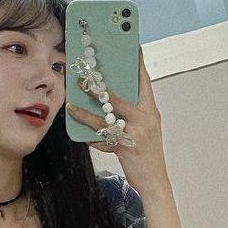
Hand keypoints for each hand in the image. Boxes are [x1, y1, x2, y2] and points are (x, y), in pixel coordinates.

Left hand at [66, 47, 169, 193]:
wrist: (155, 182)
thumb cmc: (147, 155)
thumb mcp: (144, 130)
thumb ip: (131, 114)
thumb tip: (110, 100)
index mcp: (151, 111)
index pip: (144, 82)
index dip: (137, 63)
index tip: (130, 45)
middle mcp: (146, 118)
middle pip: (119, 97)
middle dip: (99, 88)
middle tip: (83, 77)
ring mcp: (136, 133)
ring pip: (106, 117)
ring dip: (87, 109)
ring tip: (73, 103)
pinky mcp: (126, 147)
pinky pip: (102, 138)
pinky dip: (90, 136)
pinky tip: (81, 133)